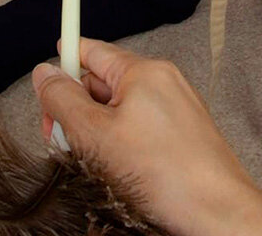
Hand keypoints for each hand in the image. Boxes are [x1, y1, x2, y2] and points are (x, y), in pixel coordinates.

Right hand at [32, 38, 261, 235]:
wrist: (217, 211)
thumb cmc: (163, 172)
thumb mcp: (95, 135)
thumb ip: (63, 101)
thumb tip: (44, 73)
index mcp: (143, 71)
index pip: (95, 51)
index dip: (67, 58)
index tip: (46, 70)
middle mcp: (163, 81)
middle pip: (104, 81)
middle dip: (76, 107)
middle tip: (58, 138)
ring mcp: (176, 106)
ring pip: (120, 107)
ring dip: (95, 127)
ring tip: (89, 159)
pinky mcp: (183, 131)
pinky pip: (140, 123)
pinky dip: (119, 138)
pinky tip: (114, 166)